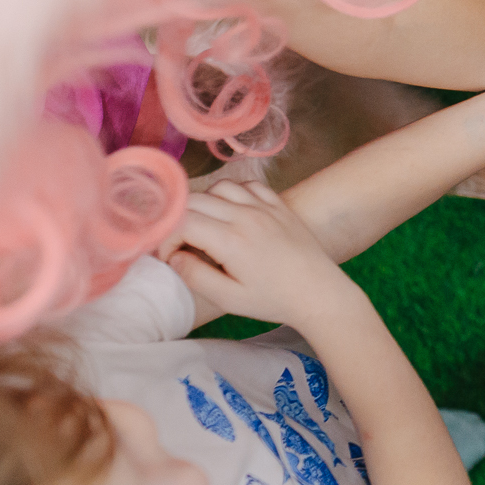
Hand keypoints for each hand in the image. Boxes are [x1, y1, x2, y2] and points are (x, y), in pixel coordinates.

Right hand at [167, 180, 356, 328]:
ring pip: (220, 187)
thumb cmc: (273, 299)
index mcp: (231, 240)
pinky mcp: (279, 204)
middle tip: (181, 244)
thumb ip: (195, 276)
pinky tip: (233, 214)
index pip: (181, 222)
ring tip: (207, 229)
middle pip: (195, 199)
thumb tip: (173, 257)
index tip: (171, 257)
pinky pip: (248, 185)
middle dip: (178, 220)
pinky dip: (233, 193)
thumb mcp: (229, 298)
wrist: (318, 292)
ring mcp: (265, 206)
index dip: (166, 239)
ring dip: (205, 204)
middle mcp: (246, 215)